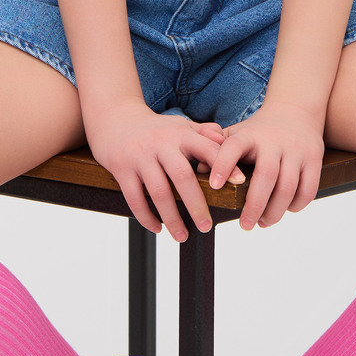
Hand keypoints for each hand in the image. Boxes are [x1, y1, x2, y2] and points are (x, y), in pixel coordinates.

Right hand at [85, 99, 244, 239]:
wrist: (115, 118)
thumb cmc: (155, 128)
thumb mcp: (180, 125)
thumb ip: (204, 133)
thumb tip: (225, 140)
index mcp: (180, 134)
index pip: (207, 148)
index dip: (224, 165)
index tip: (240, 183)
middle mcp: (161, 144)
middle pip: (182, 176)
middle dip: (196, 204)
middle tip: (207, 226)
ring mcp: (140, 157)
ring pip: (159, 192)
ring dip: (172, 218)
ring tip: (183, 236)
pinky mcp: (122, 168)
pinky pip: (135, 198)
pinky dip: (146, 217)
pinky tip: (157, 228)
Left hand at [208, 100, 324, 230]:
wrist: (295, 108)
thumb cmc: (259, 130)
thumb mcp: (237, 133)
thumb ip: (217, 150)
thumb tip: (199, 171)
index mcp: (250, 135)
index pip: (233, 146)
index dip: (222, 165)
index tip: (214, 186)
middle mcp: (274, 140)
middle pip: (266, 175)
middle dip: (254, 205)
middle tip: (244, 225)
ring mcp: (296, 149)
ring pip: (288, 186)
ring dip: (275, 211)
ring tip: (263, 223)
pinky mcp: (314, 157)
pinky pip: (308, 189)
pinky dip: (297, 205)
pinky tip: (286, 210)